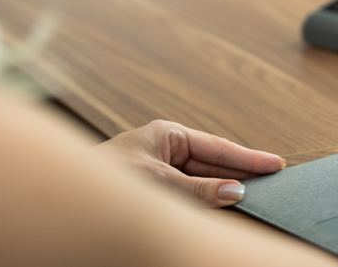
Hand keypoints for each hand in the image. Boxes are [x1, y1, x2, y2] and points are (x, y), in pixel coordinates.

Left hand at [97, 120, 284, 207]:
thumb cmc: (101, 178)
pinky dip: (206, 198)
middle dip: (240, 172)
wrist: (62, 198)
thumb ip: (198, 189)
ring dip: (223, 188)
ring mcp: (160, 170)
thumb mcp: (158, 181)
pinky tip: (222, 202)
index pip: (217, 146)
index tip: (274, 164)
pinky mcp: (154, 190)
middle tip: (273, 181)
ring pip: (202, 180)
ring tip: (255, 193)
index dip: (248, 157)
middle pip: (213, 162)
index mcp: (166, 134)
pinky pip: (189, 193)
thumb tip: (234, 192)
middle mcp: (165, 150)